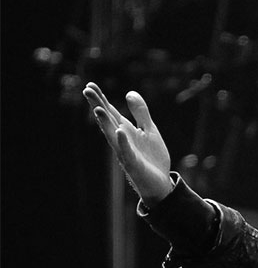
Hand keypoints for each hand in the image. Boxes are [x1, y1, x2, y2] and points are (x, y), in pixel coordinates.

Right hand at [83, 82, 174, 202]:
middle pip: (108, 121)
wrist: (161, 183)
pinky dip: (123, 142)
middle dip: (98, 106)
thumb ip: (140, 113)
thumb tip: (129, 92)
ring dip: (105, 123)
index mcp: (125, 130)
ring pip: (112, 136)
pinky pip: (127, 152)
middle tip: (87, 91)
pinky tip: (120, 131)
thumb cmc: (152, 157)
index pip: (111, 112)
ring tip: (97, 108)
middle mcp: (121, 140)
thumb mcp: (149, 130)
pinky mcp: (134, 164)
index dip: (101, 99)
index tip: (90, 85)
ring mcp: (126, 152)